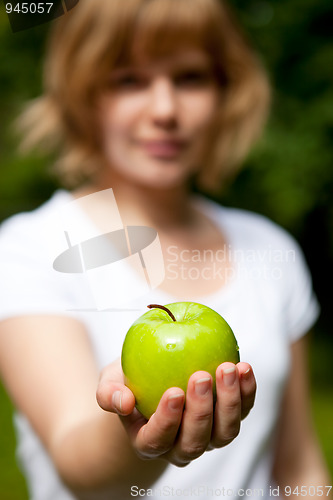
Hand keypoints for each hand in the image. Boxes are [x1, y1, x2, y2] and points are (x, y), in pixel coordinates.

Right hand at [96, 359, 255, 466]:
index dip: (167, 421)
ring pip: (225, 432)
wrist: (152, 381)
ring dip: (230, 401)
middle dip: (201, 410)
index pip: (157, 440)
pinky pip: (242, 410)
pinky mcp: (228, 418)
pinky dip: (247, 391)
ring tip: (228, 368)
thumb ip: (108, 393)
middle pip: (195, 440)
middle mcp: (181, 446)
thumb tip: (123, 400)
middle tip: (201, 375)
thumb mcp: (110, 382)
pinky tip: (244, 367)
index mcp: (149, 442)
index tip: (174, 392)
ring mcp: (208, 435)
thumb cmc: (129, 381)